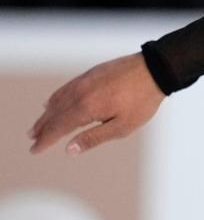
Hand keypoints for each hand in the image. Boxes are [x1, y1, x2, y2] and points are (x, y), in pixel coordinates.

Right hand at [26, 51, 165, 155]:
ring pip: (58, 100)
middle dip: (42, 128)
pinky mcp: (91, 73)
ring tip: (38, 125)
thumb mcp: (122, 126)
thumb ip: (94, 138)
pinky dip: (56, 97)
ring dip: (46, 114)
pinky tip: (52, 102)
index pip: (59, 128)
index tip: (35, 150)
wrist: (155, 69)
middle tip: (32, 139)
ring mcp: (85, 81)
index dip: (46, 140)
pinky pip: (67, 87)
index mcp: (87, 108)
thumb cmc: (142, 101)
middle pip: (55, 114)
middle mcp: (81, 93)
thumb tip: (69, 149)